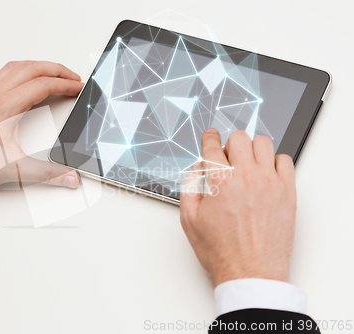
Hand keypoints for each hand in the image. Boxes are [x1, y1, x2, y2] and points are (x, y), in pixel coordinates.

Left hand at [0, 61, 83, 190]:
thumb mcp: (14, 170)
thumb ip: (46, 174)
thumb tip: (69, 176)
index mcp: (6, 107)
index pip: (43, 85)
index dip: (65, 85)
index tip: (77, 87)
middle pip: (32, 69)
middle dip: (57, 70)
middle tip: (72, 77)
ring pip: (16, 67)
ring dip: (38, 65)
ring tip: (52, 72)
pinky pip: (0, 73)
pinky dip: (17, 69)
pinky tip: (19, 76)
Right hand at [180, 129, 296, 285]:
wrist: (250, 272)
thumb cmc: (222, 251)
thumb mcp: (189, 220)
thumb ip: (189, 188)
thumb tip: (197, 171)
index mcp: (220, 182)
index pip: (212, 146)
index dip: (209, 138)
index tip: (210, 137)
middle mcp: (246, 177)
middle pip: (239, 138)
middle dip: (229, 144)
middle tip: (227, 159)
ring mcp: (269, 183)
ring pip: (263, 143)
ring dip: (252, 150)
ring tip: (248, 165)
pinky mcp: (287, 192)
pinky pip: (285, 161)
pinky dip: (274, 162)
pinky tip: (266, 175)